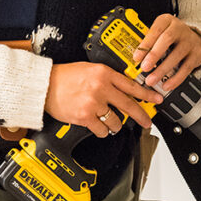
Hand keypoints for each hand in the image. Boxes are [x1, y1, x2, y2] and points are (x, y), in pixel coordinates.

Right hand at [45, 62, 159, 137]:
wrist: (44, 85)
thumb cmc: (64, 76)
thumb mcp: (90, 69)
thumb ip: (107, 77)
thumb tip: (124, 89)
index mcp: (104, 73)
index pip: (132, 85)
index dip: (147, 94)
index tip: (156, 99)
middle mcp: (101, 88)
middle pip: (129, 105)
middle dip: (141, 116)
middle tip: (147, 122)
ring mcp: (93, 103)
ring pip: (116, 121)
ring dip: (116, 124)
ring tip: (110, 122)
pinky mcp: (85, 117)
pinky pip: (102, 130)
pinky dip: (102, 131)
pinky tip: (98, 126)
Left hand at [132, 14, 200, 91]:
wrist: (194, 39)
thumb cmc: (171, 37)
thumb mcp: (160, 33)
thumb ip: (148, 42)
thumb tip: (134, 58)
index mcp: (166, 21)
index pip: (155, 30)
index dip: (145, 44)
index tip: (136, 57)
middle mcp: (179, 28)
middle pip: (167, 39)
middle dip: (154, 55)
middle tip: (144, 68)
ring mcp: (189, 41)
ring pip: (176, 55)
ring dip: (162, 70)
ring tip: (151, 80)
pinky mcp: (197, 54)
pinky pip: (186, 68)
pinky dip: (176, 78)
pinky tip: (167, 85)